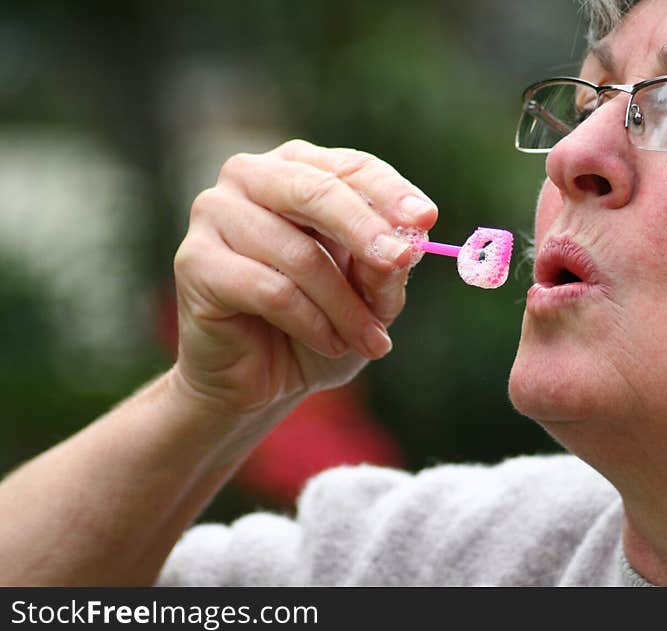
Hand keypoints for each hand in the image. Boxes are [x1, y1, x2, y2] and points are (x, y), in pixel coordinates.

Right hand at [171, 139, 436, 422]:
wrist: (257, 382)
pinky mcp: (194, 262)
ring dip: (345, 306)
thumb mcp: (365, 296)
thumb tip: (406, 246)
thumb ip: (382, 267)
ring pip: (300, 254)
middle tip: (401, 263)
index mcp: (297, 170)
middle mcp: (250, 178)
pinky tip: (329, 343)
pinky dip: (312, 323)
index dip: (391, 192)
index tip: (426, 220)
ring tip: (370, 342)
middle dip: (367, 230)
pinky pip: (271, 290)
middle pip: (317, 192)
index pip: (350, 167)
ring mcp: (214, 215)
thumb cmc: (315, 326)